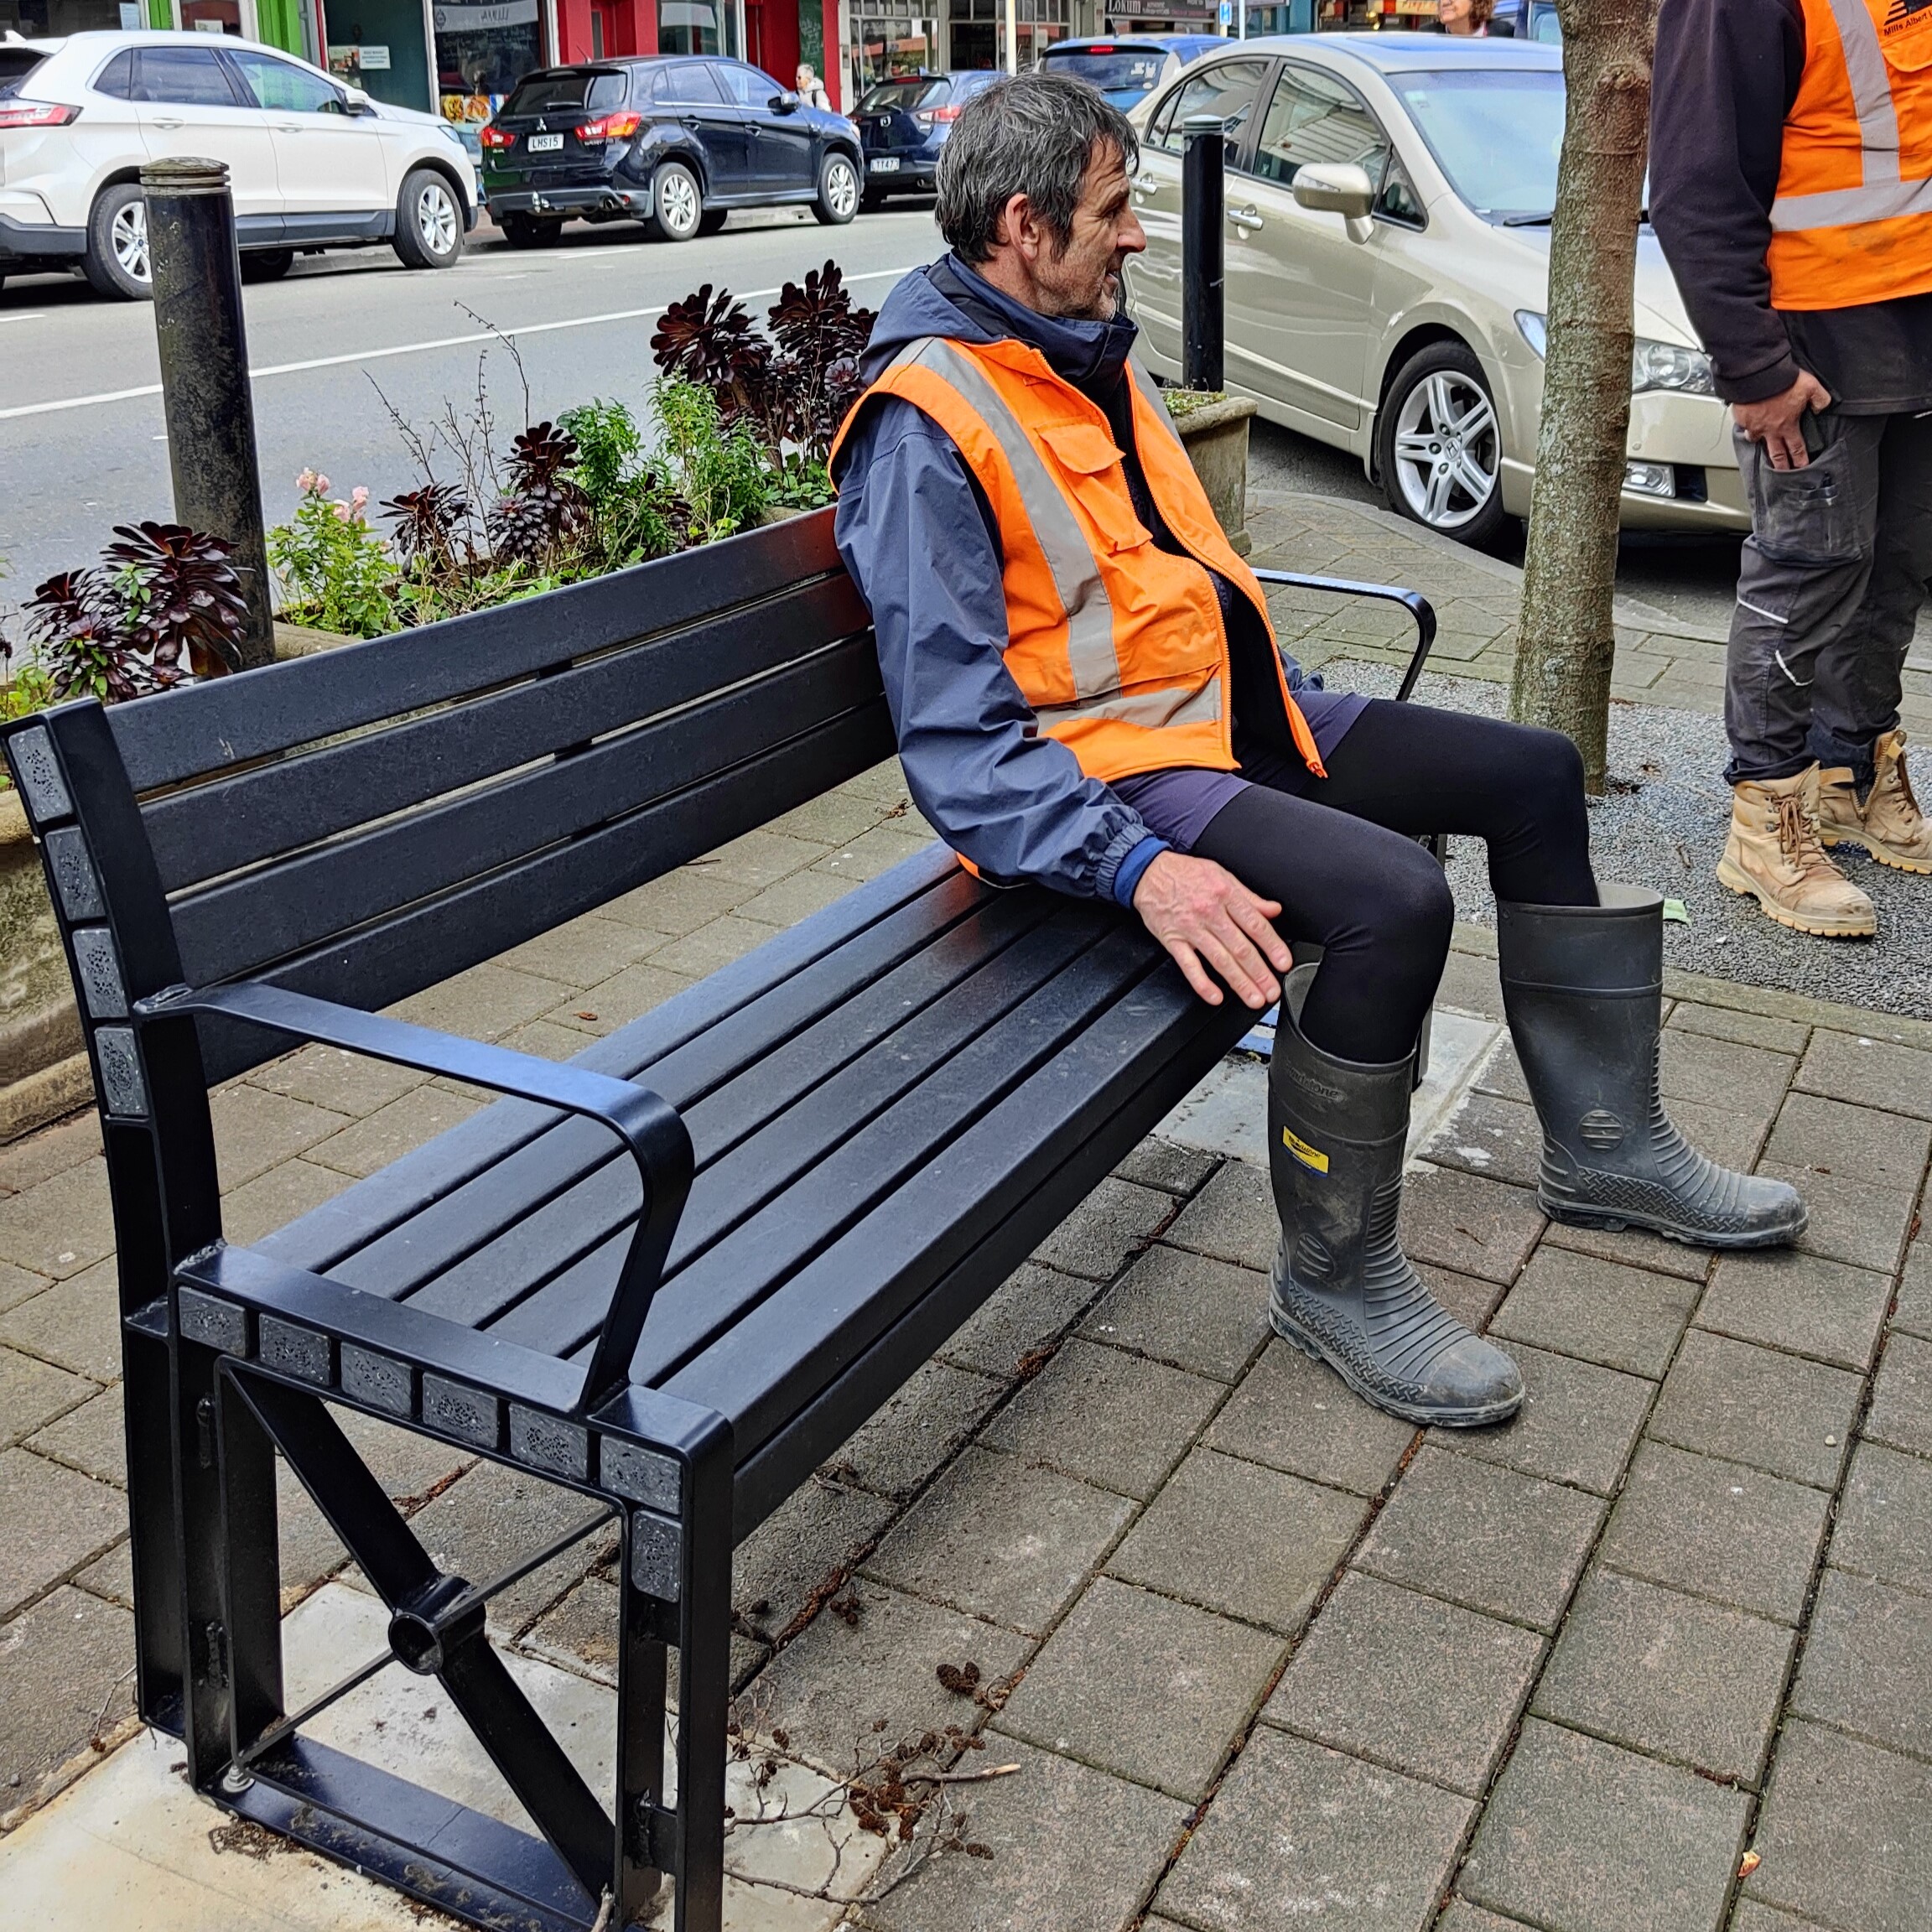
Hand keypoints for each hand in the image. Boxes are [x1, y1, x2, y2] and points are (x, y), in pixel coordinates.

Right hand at [1132, 851, 1291, 1009]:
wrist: (1148, 872)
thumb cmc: (1186, 874)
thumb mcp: (1222, 876)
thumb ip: (1249, 897)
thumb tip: (1273, 910)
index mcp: (1226, 895)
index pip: (1255, 925)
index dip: (1272, 947)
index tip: (1283, 963)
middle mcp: (1210, 913)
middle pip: (1240, 948)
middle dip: (1260, 973)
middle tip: (1272, 991)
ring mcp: (1191, 929)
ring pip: (1220, 960)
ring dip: (1239, 982)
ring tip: (1253, 998)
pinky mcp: (1173, 940)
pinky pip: (1189, 965)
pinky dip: (1202, 983)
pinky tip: (1215, 996)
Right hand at [1733, 370, 1831, 470]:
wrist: (1759, 376)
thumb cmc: (1783, 381)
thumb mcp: (1811, 387)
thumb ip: (1820, 399)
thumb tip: (1822, 407)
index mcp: (1787, 425)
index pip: (1796, 447)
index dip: (1800, 459)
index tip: (1802, 468)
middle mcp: (1770, 429)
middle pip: (1776, 453)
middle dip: (1780, 465)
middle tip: (1782, 474)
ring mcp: (1754, 425)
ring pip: (1756, 439)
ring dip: (1759, 442)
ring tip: (1761, 442)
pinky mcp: (1742, 418)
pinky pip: (1744, 425)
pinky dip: (1746, 425)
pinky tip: (1748, 421)